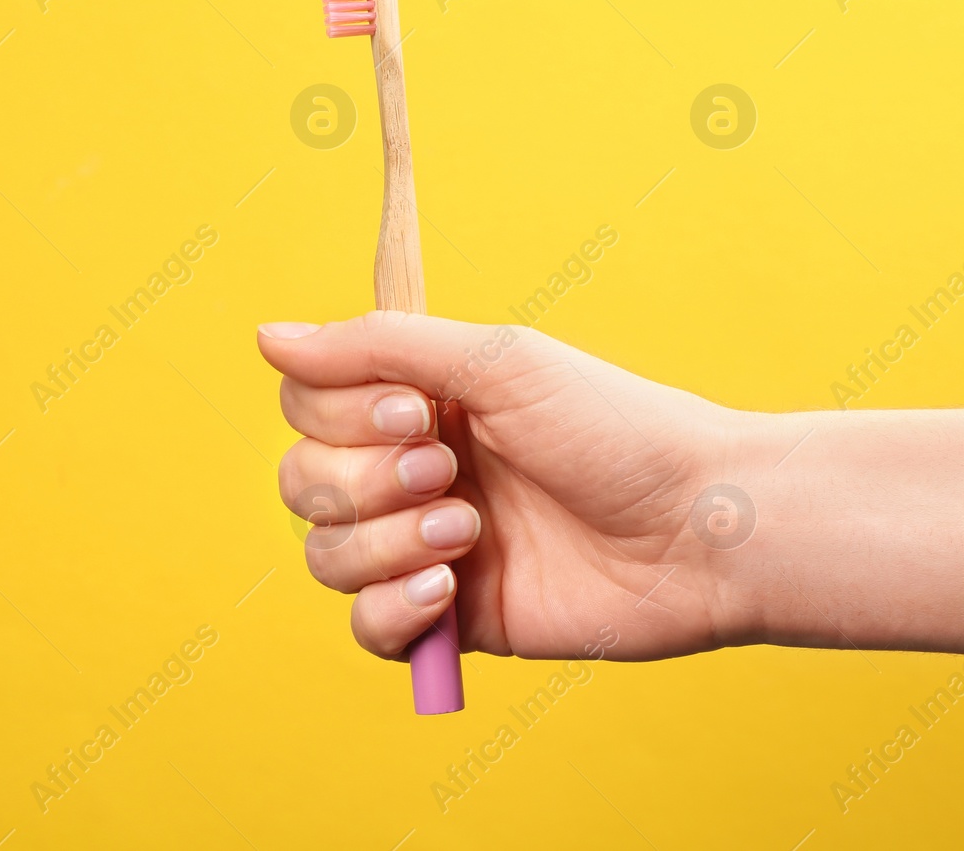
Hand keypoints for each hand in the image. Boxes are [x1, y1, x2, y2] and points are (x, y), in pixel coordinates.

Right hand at [257, 311, 757, 662]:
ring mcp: (429, 547)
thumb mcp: (496, 362)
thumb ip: (378, 346)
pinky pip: (366, 629)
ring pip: (326, 556)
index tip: (417, 412)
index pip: (307, 406)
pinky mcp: (454, 619)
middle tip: (452, 472)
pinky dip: (392, 610)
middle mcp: (414, 472)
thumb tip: (265, 335)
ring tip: (469, 533)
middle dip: (365, 481)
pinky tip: (450, 588)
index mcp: (420, 403)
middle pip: (303, 483)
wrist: (697, 527)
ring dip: (385, 542)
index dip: (338, 415)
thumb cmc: (614, 428)